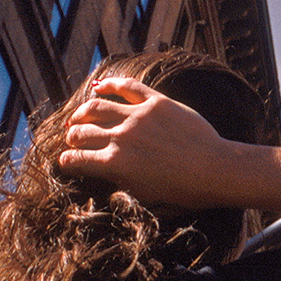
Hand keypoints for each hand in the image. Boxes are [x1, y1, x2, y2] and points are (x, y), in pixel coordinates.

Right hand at [56, 77, 243, 210]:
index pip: (76, 159)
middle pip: (82, 132)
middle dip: (72, 137)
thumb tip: (102, 175)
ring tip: (78, 117)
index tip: (66, 161)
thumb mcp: (143, 197)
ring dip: (82, 112)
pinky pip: (126, 86)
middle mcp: (121, 138)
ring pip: (96, 107)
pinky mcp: (156, 102)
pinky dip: (108, 84)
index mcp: (115, 164)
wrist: (214, 170)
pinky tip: (96, 87)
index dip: (66, 161)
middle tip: (72, 140)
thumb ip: (119, 184)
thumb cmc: (182, 191)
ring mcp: (138, 117)